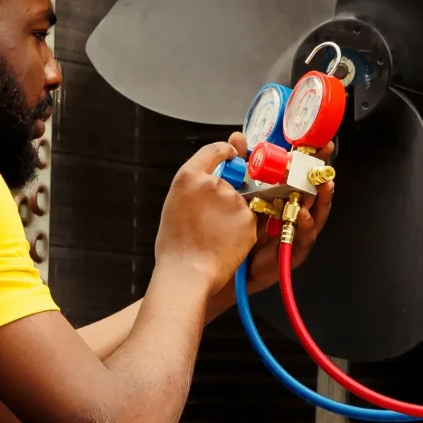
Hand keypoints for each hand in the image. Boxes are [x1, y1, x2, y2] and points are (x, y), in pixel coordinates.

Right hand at [154, 140, 258, 300]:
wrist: (187, 272)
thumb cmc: (175, 246)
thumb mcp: (174, 204)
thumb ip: (192, 187)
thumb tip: (207, 180)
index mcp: (188, 177)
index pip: (213, 150)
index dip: (225, 150)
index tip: (232, 152)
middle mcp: (212, 184)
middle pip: (229, 180)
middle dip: (226, 194)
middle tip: (211, 217)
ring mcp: (233, 200)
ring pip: (240, 201)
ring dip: (232, 213)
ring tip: (214, 234)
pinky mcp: (248, 218)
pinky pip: (248, 218)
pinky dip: (240, 228)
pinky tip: (224, 241)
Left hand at [233, 132, 334, 302]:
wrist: (227, 264)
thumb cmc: (237, 229)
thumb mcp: (239, 193)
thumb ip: (241, 165)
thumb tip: (237, 139)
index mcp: (284, 197)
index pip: (303, 175)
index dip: (313, 160)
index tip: (321, 145)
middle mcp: (294, 213)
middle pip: (315, 192)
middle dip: (323, 177)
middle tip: (326, 164)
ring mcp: (296, 232)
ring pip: (317, 214)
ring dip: (322, 200)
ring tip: (324, 187)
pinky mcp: (294, 251)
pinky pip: (304, 238)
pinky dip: (306, 226)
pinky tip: (304, 215)